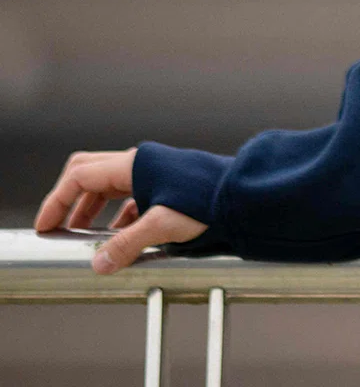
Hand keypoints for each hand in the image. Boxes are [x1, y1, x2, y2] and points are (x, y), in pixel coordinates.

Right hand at [35, 148, 208, 273]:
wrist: (246, 194)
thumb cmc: (210, 202)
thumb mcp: (163, 226)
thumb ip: (127, 244)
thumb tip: (98, 264)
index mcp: (134, 165)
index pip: (79, 177)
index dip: (57, 201)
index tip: (45, 225)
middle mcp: (142, 163)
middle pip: (90, 173)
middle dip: (70, 200)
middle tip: (58, 226)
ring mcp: (155, 171)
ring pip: (111, 186)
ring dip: (94, 209)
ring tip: (85, 236)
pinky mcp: (168, 183)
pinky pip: (132, 196)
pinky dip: (118, 214)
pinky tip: (120, 237)